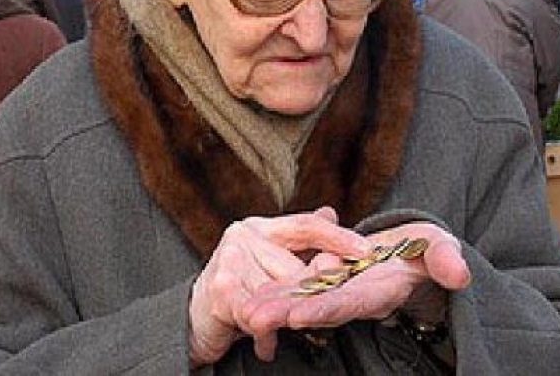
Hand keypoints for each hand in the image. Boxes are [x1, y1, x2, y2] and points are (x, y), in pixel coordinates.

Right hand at [188, 207, 370, 366]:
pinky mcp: (222, 289)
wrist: (193, 318)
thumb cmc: (238, 289)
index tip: (366, 250)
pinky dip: (266, 334)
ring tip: (296, 328)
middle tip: (327, 305)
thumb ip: (301, 241)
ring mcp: (231, 260)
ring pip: (279, 294)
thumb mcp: (271, 261)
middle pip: (296, 265)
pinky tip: (267, 346)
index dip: (337, 236)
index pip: (306, 225)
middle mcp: (243, 236)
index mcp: (260, 227)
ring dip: (288, 318)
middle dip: (313, 292)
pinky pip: (258, 316)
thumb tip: (331, 213)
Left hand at [238, 222, 469, 358]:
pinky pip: (298, 286)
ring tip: (242, 311)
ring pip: (302, 298)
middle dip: (287, 313)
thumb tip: (459, 274)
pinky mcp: (329, 279)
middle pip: (317, 306)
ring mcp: (340, 288)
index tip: (300, 314)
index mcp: (381, 289)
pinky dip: (277, 290)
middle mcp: (356, 294)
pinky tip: (250, 292)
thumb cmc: (431, 251)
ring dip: (273, 305)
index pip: (352, 302)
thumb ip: (446, 260)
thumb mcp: (442, 249)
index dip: (328, 308)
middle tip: (253, 317)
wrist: (415, 255)